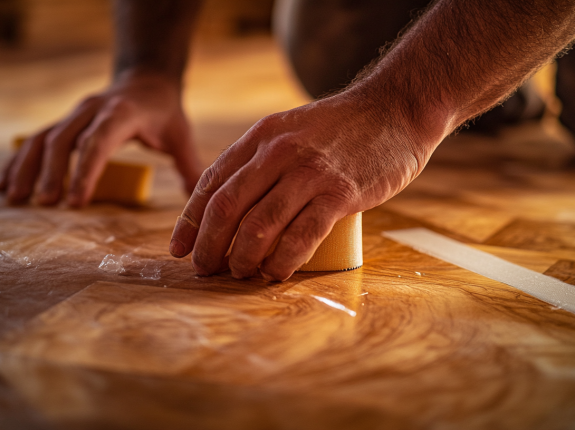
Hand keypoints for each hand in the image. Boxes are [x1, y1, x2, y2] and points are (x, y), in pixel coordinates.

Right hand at [0, 71, 201, 205]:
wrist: (146, 80)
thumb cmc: (164, 111)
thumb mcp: (181, 134)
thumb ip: (189, 166)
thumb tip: (197, 200)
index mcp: (121, 113)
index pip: (97, 142)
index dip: (84, 172)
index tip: (75, 202)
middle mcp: (92, 110)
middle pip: (64, 140)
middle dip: (52, 173)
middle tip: (45, 205)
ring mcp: (74, 114)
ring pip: (43, 138)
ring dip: (27, 168)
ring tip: (14, 199)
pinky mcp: (64, 122)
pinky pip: (34, 140)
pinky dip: (17, 162)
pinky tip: (2, 185)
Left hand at [168, 85, 443, 280]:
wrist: (395, 110)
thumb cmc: (341, 129)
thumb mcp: (289, 130)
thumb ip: (262, 158)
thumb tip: (231, 203)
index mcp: (260, 137)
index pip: (211, 183)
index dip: (190, 221)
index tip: (179, 249)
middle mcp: (277, 152)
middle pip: (226, 208)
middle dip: (208, 245)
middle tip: (204, 269)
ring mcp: (308, 173)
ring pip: (259, 226)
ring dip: (242, 259)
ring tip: (240, 274)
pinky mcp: (338, 193)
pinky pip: (300, 237)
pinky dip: (282, 261)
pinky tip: (275, 273)